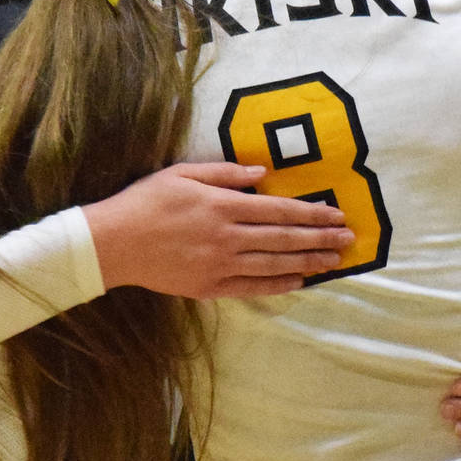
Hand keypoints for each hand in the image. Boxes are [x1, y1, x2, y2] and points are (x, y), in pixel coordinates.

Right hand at [85, 162, 355, 297]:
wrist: (112, 243)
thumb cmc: (146, 201)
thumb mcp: (183, 173)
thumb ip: (225, 173)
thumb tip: (263, 173)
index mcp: (222, 205)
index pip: (279, 210)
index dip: (311, 213)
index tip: (336, 214)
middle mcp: (227, 236)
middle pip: (283, 238)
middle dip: (320, 238)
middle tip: (348, 238)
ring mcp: (219, 265)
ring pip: (273, 264)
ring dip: (307, 262)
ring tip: (334, 261)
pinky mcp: (208, 287)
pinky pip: (251, 287)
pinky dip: (278, 285)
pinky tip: (299, 281)